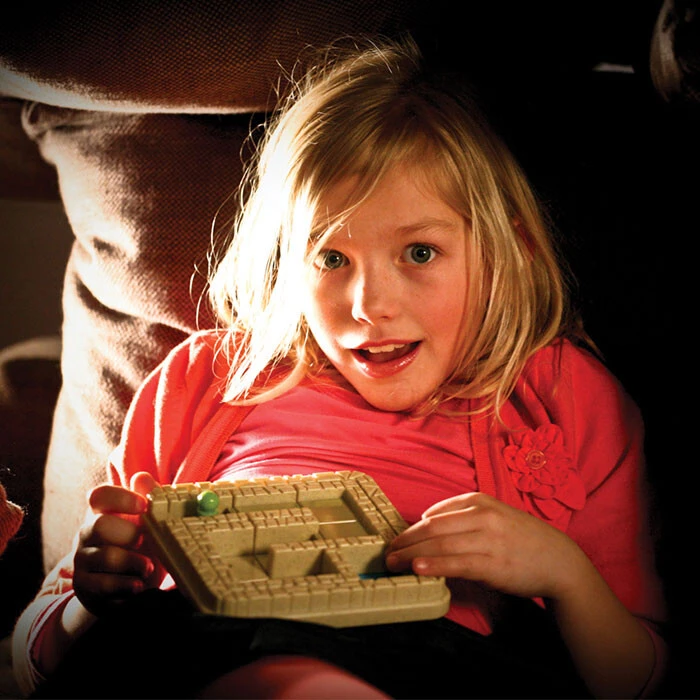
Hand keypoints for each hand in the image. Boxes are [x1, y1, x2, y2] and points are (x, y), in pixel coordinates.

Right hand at [73, 472, 162, 615]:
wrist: (125, 587)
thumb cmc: (139, 547)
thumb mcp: (147, 524)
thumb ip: (147, 499)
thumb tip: (142, 478)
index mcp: (102, 512)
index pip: (99, 495)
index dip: (121, 497)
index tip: (144, 506)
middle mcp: (86, 533)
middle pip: (100, 525)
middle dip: (130, 534)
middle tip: (147, 541)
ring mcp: (82, 559)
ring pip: (105, 556)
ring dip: (134, 562)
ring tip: (149, 568)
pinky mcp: (84, 586)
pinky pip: (105, 584)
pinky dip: (127, 585)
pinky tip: (138, 585)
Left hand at [385, 491, 586, 600]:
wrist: (559, 561)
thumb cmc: (522, 539)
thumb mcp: (495, 515)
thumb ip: (464, 515)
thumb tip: (427, 520)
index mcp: (481, 502)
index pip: (436, 512)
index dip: (412, 527)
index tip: (397, 538)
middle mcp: (483, 517)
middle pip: (433, 528)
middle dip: (406, 540)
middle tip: (387, 551)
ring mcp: (488, 540)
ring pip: (440, 545)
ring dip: (411, 554)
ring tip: (393, 562)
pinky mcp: (493, 565)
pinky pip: (457, 564)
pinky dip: (434, 565)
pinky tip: (418, 568)